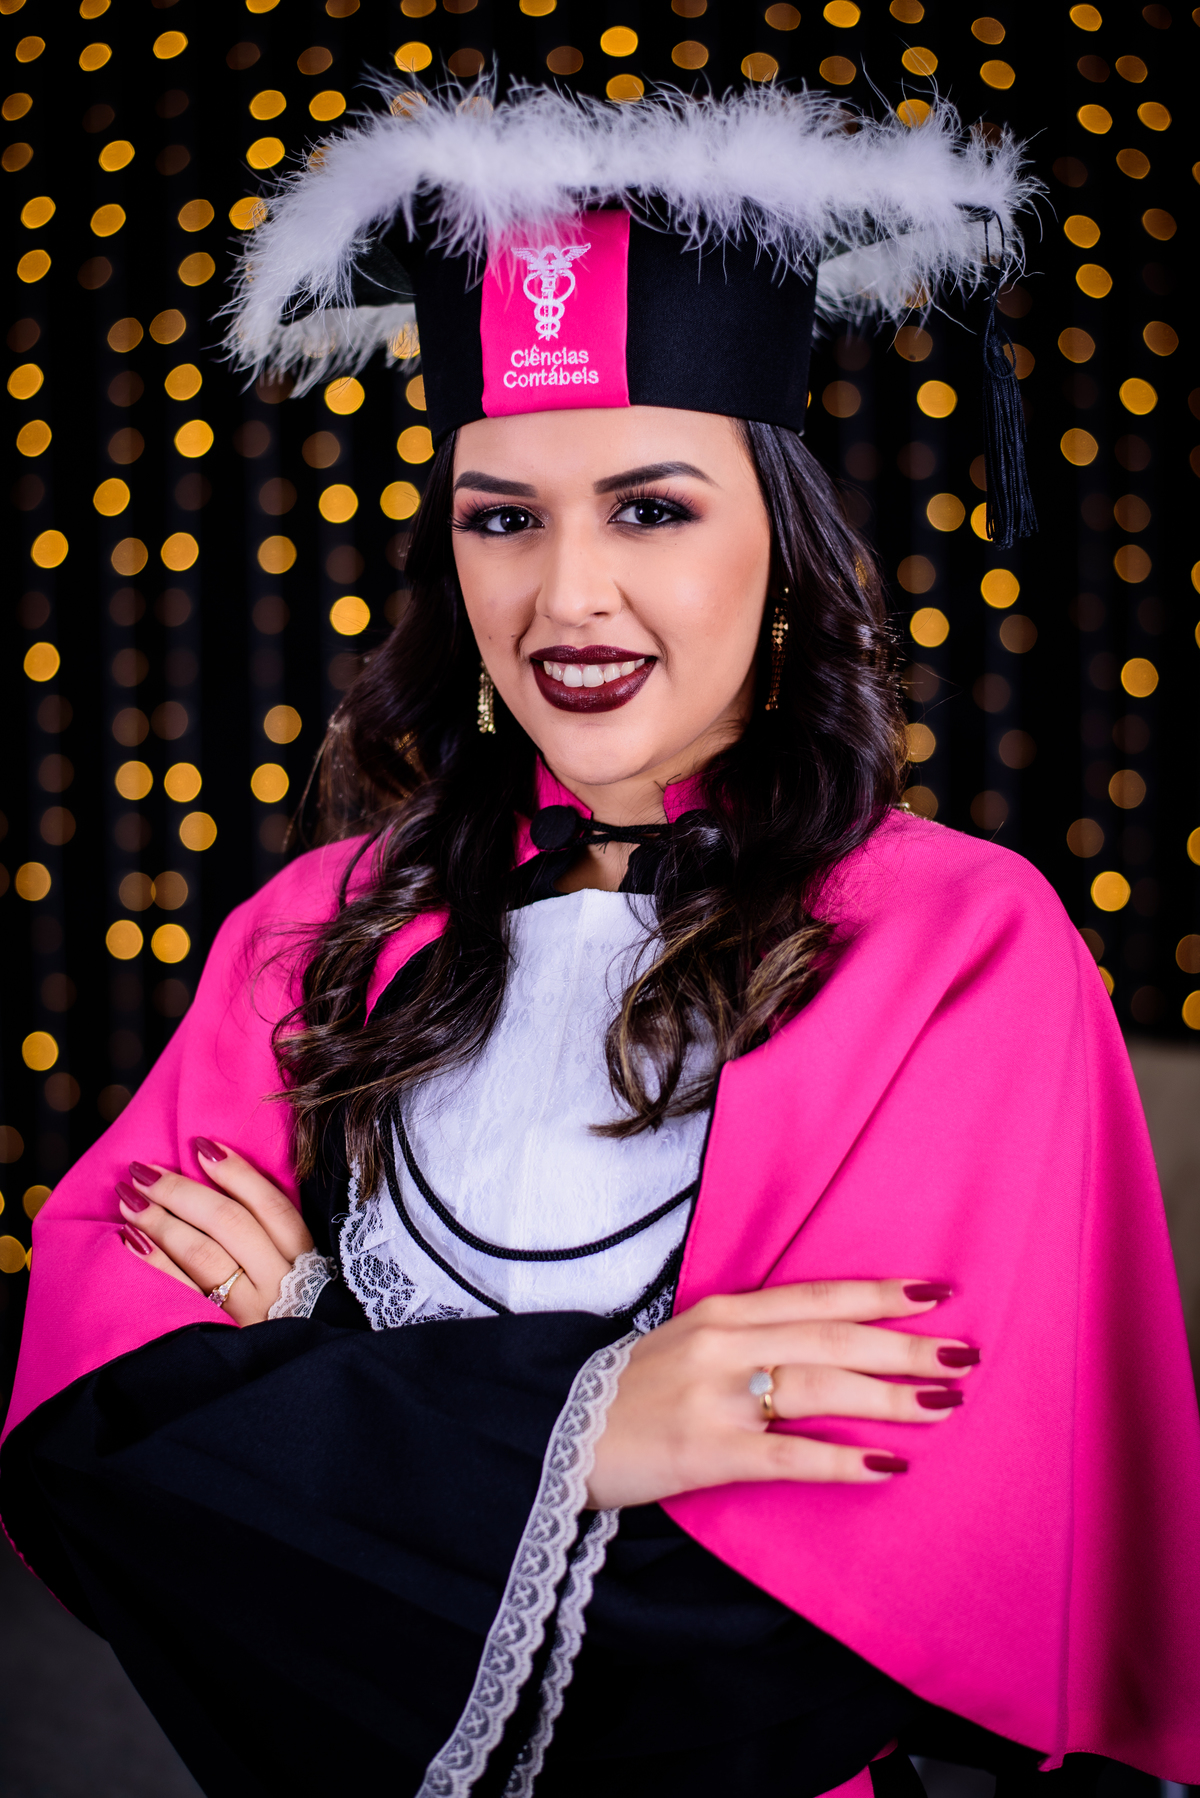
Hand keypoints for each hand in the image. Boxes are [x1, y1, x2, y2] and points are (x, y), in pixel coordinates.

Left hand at [116, 1141, 313, 1325]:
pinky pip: (184, 1291)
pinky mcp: (226, 1332)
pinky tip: (131, 1240)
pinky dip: (156, 1263)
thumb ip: (271, 1228)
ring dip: (161, 1221)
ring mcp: (252, 1308)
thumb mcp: (300, 1264)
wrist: (305, 1370)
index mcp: (304, 1255)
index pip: (270, 1205)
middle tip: (143, 1170)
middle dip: (182, 1192)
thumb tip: (216, 1170)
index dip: (236, 1173)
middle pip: (229, 1223)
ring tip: (128, 1198)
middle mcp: (280, 1279)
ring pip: (204, 1255)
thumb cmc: (297, 1302)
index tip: (200, 1146)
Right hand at [586, 1280, 979, 1508]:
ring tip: (944, 1404)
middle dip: (903, 1346)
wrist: (562, 1436)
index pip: (816, 1296)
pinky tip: (887, 1465)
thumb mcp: (691, 1342)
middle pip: (831, 1339)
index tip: (936, 1292)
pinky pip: (789, 1456)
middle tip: (963, 1353)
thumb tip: (831, 1340)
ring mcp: (716, 1398)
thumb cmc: (636, 1392)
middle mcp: (724, 1346)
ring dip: (889, 1398)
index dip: (878, 1294)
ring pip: (820, 1390)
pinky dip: (842, 1461)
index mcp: (723, 1314)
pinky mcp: (708, 1452)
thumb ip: (751, 1335)